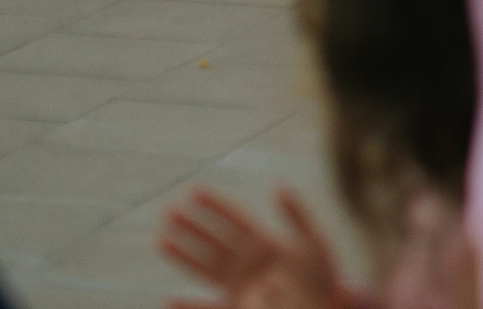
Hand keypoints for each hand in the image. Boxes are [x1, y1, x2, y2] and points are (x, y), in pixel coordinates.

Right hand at [160, 186, 354, 308]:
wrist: (322, 305)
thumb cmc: (322, 275)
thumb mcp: (313, 241)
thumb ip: (296, 215)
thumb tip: (279, 186)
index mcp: (265, 242)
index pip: (235, 219)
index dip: (216, 205)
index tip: (194, 189)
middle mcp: (247, 262)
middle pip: (213, 239)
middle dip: (191, 225)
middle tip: (166, 209)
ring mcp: (239, 284)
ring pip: (204, 266)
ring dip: (183, 255)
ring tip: (159, 240)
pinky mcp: (235, 306)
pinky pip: (206, 306)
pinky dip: (188, 306)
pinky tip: (168, 300)